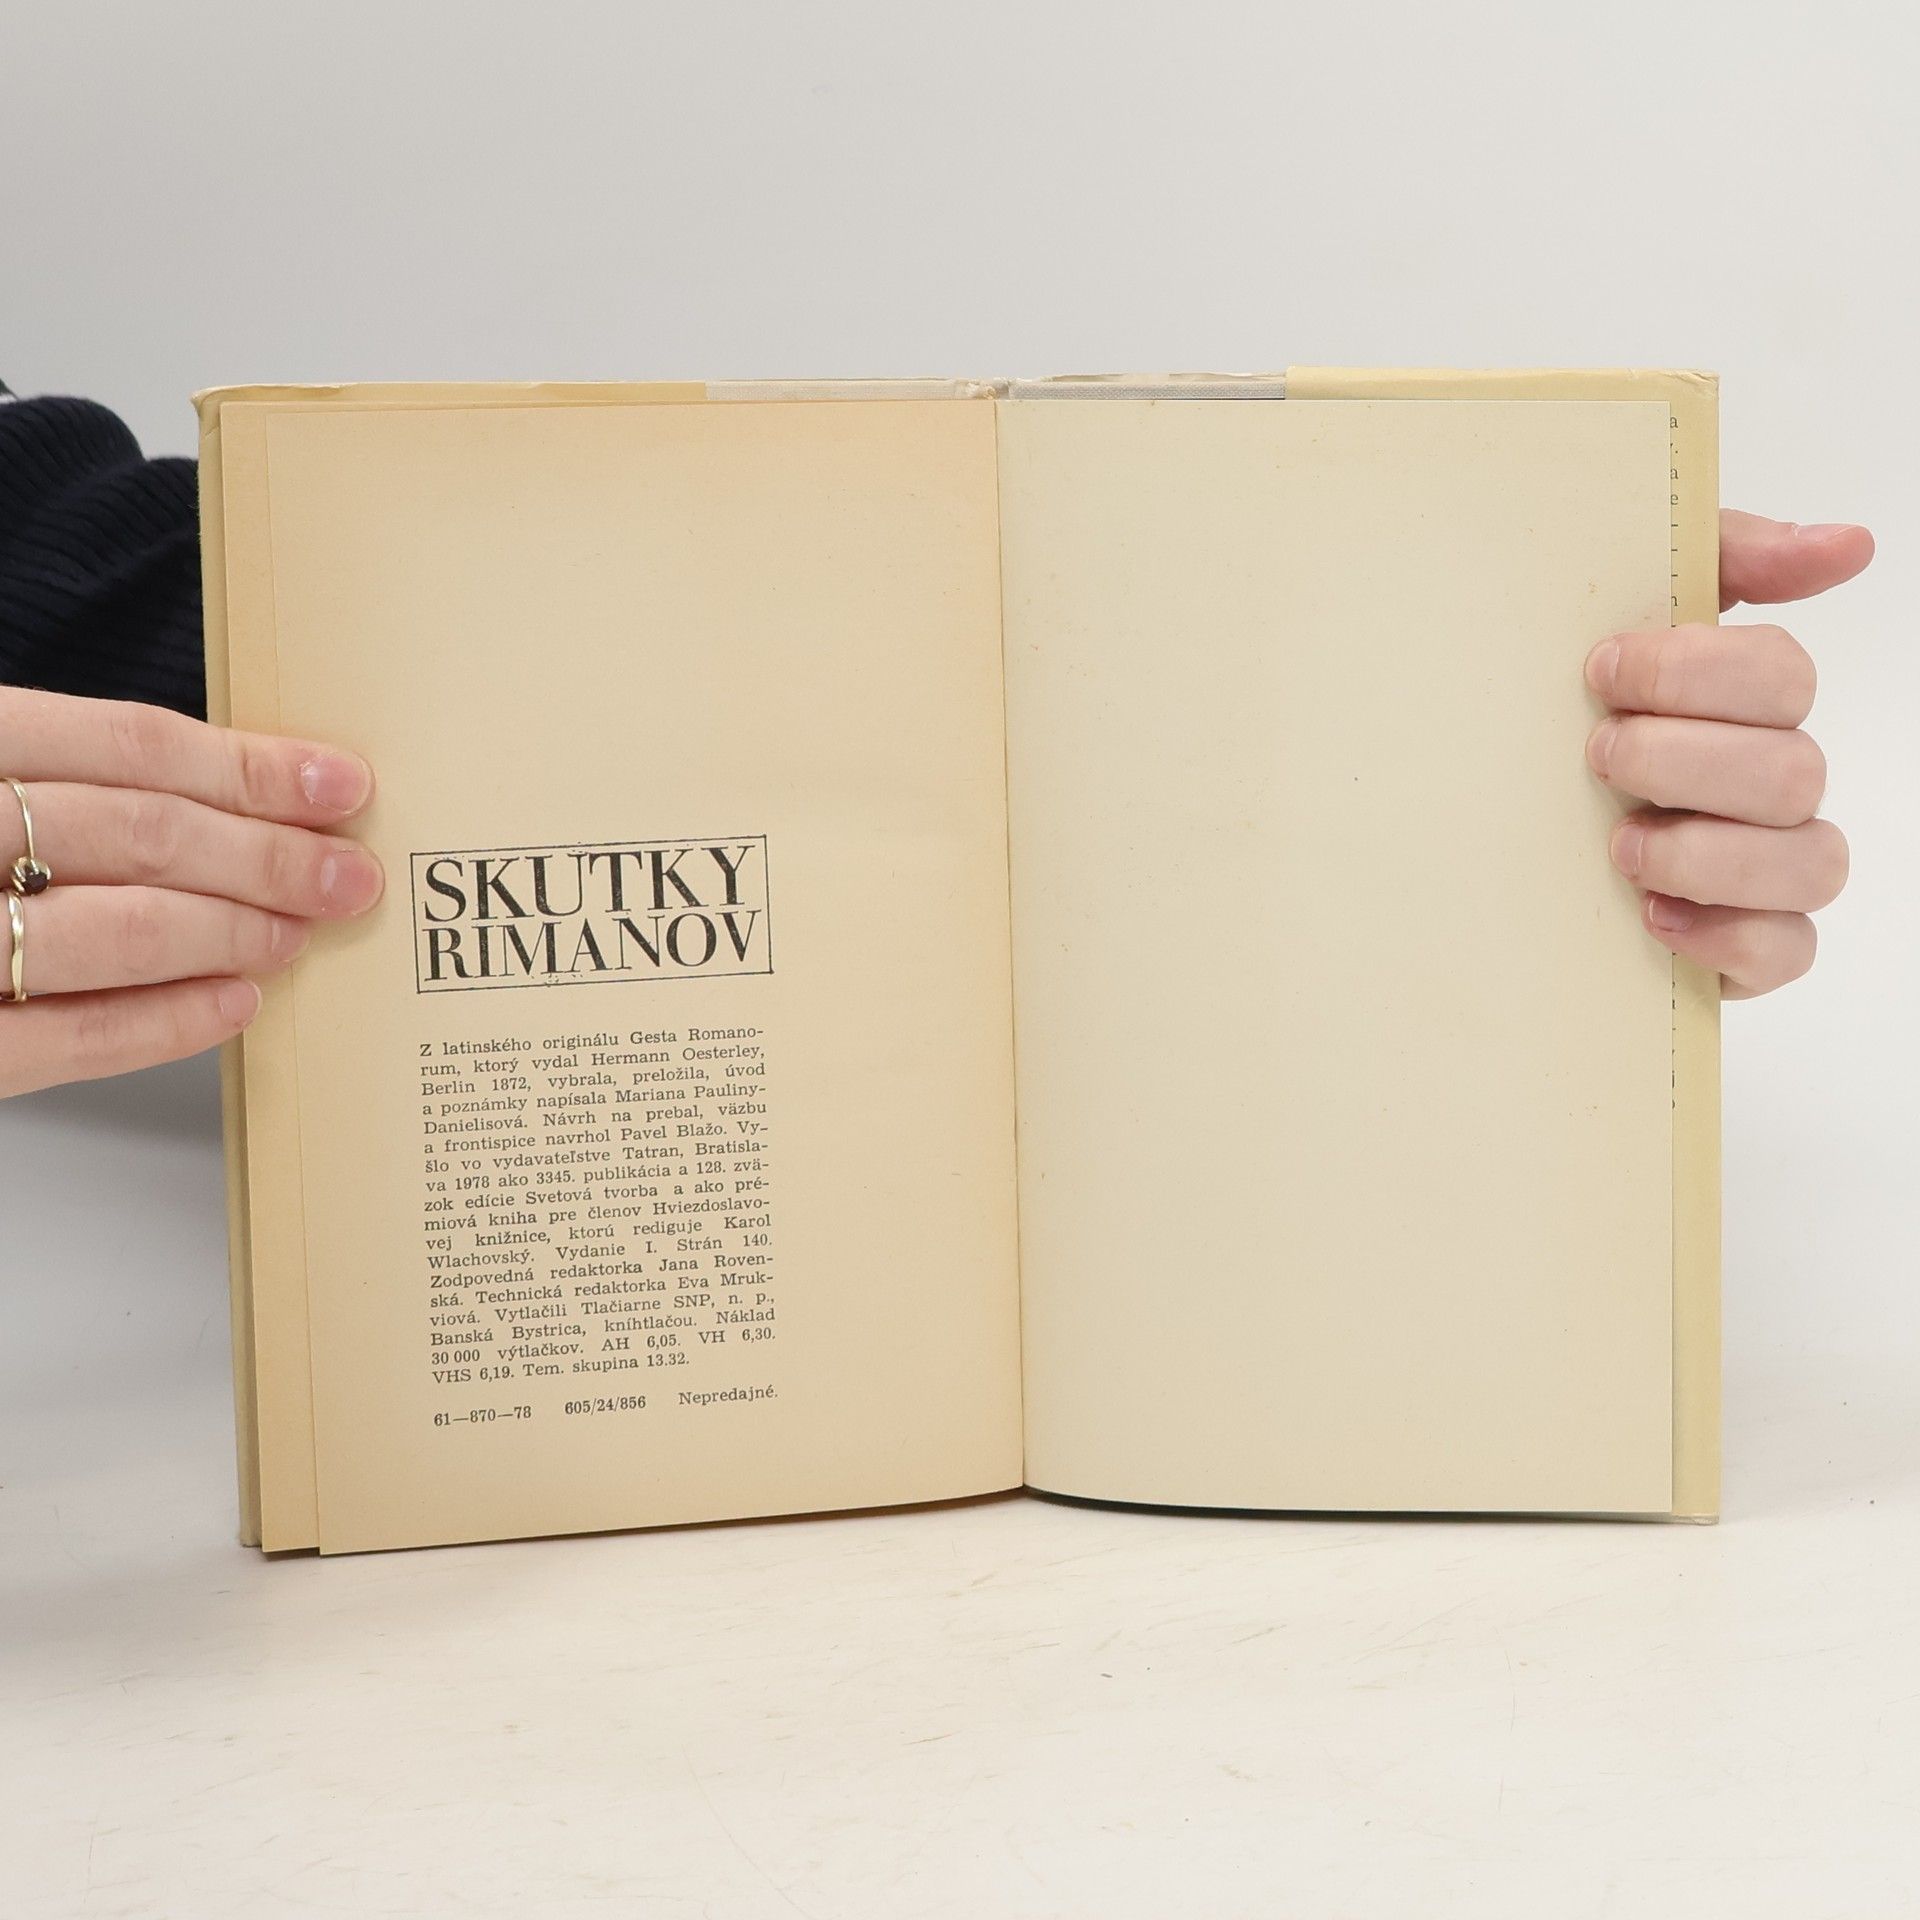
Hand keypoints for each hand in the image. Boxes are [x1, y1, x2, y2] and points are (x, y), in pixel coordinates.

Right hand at [0, 689, 381, 1097]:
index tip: (338, 786)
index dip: (249, 769)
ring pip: (112, 929)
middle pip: (139, 834)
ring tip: (298, 935)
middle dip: (265, 859)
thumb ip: (55, 777)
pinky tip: (233, 1004)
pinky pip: (66, 1037)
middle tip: (347, 876)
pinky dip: (163, 1022)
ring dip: (228, 933)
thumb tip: (220, 799)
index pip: (129, 746)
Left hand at [1584, 510, 1872, 996]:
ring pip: (1811, 862)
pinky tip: (1653, 918)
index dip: (1694, 672)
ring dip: (1705, 851)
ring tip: (1618, 845)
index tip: (1602, 669)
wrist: (1476, 826)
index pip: (1781, 675)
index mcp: (1745, 705)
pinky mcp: (1746, 946)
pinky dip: (1727, 936)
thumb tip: (1848, 543)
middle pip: (1792, 769)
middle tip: (1597, 755)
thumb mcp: (1615, 610)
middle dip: (1682, 760)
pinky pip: (1788, 949)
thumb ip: (1723, 559)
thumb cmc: (1562, 714)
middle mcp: (1771, 784)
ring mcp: (1767, 869)